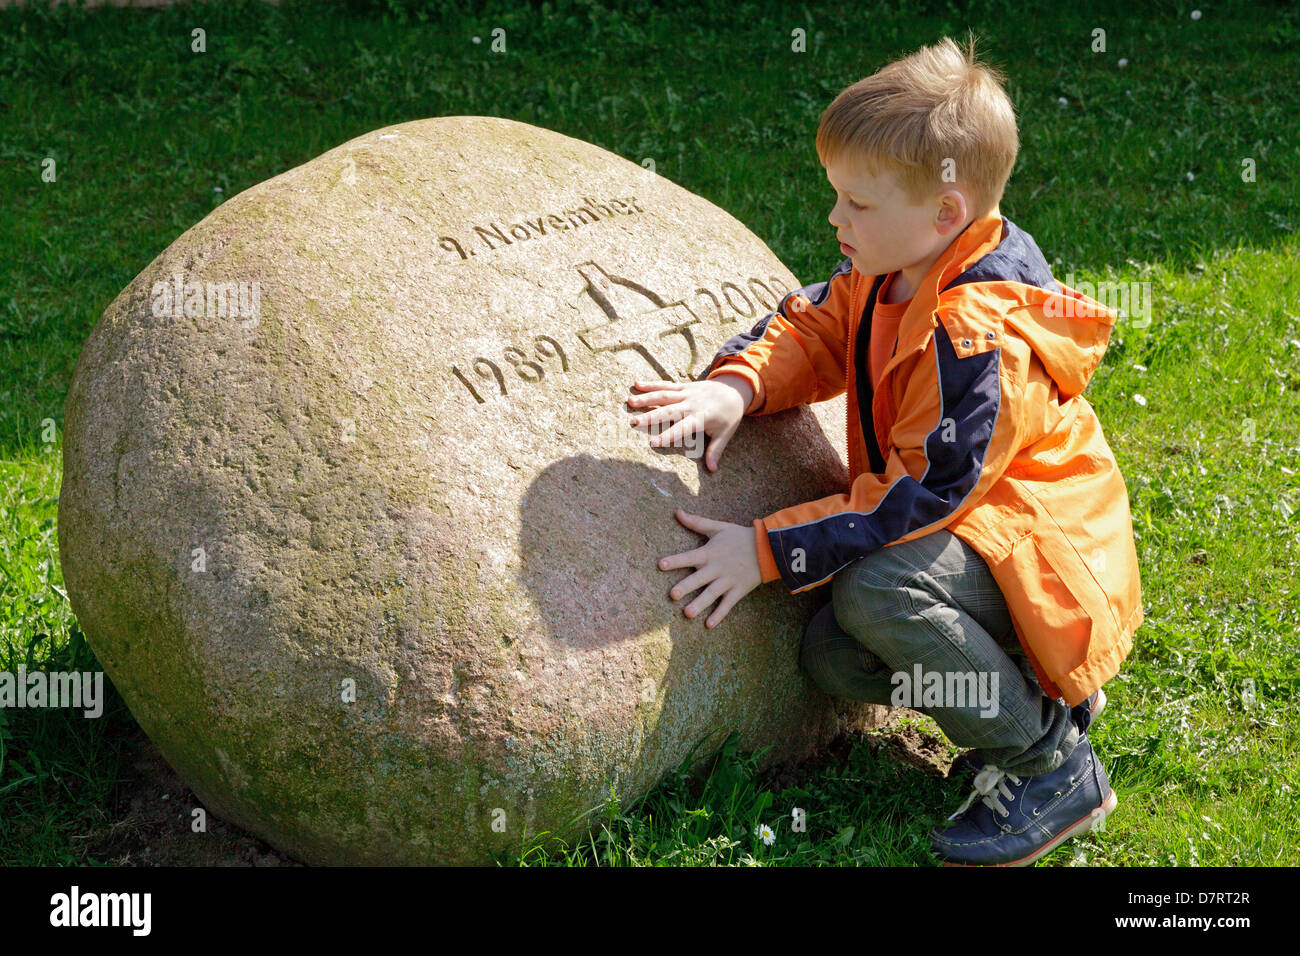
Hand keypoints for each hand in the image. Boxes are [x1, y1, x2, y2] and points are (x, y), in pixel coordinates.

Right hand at [627, 375, 751, 471]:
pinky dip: (651, 385)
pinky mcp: (684, 386)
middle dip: (651, 416)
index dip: (668, 435)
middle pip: (668, 411)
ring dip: (646, 398)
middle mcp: (692, 404)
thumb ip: (716, 451)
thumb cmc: (729, 415)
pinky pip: (666, 385)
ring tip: (630, 402)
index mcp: (701, 417)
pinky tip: (637, 384)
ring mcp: (687, 393)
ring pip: (664, 396)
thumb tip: (712, 470)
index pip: (682, 428)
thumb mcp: (725, 434)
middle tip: (634, 422)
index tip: (653, 443)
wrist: (735, 390)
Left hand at [658, 509, 761, 627]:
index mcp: (710, 553)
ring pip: (711, 594)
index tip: (660, 565)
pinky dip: (719, 614)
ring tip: (687, 614)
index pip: (689, 557)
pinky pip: (727, 605)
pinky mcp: (738, 590)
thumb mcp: (718, 527)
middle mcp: (717, 568)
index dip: (675, 560)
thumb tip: (677, 512)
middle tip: (672, 595)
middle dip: (686, 587)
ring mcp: (728, 581)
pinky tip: (708, 625)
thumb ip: (697, 522)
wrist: (767, 548)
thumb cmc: (739, 537)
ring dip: (699, 604)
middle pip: (699, 579)